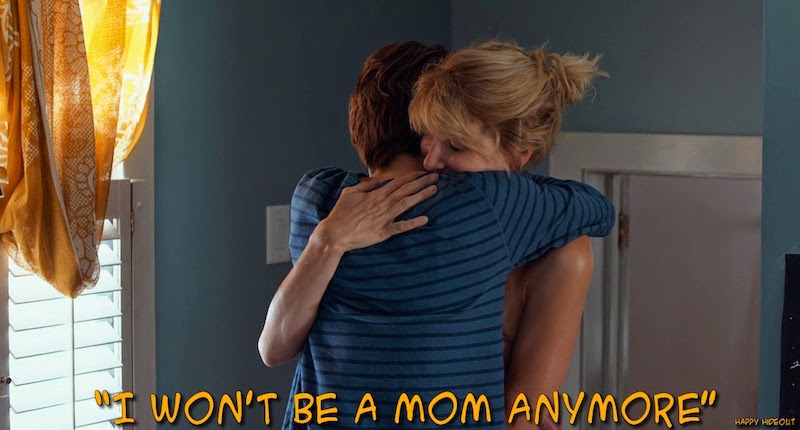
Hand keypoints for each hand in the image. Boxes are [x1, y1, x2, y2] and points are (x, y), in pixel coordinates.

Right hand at [312, 171, 438, 252]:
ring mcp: (384, 218)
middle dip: (422, 182)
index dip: (412, 177)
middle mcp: (383, 204)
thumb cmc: (340, 213)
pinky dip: (413, 223)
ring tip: (435, 190)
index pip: (398, 182)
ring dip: (422, 196)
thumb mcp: (349, 192)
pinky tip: (426, 219)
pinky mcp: (383, 232)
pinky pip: (401, 226)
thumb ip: (365, 185)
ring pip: (407, 204)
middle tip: (437, 177)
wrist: (334, 233)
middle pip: (406, 190)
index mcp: (376, 194)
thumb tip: (376, 180)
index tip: (423, 172)